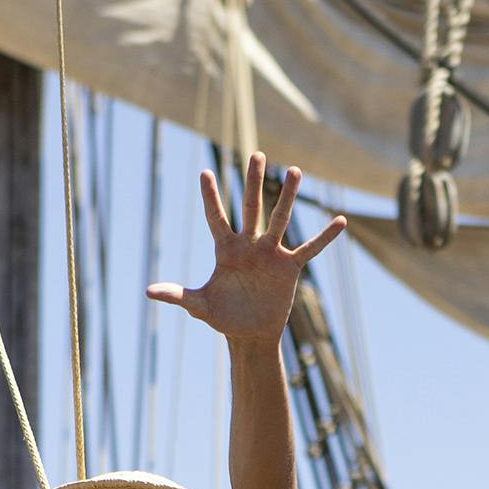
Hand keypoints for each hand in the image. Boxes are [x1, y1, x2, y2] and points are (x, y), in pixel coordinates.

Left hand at [147, 153, 346, 345]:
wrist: (249, 334)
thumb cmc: (223, 318)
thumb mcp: (200, 305)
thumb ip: (177, 295)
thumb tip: (148, 292)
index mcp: (226, 249)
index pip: (216, 217)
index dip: (210, 196)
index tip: (205, 172)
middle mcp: (249, 245)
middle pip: (251, 207)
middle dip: (253, 182)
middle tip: (257, 154)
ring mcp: (271, 253)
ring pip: (280, 219)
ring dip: (287, 196)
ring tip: (295, 171)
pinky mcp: (289, 267)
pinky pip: (310, 249)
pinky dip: (324, 237)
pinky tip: (340, 221)